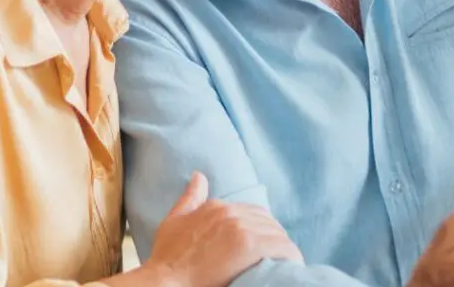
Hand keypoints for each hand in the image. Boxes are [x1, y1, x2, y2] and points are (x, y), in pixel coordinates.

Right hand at [140, 172, 301, 286]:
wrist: (163, 283)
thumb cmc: (167, 260)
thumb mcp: (174, 223)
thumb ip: (190, 199)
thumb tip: (199, 177)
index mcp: (218, 207)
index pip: (253, 213)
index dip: (260, 230)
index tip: (261, 247)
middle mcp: (231, 214)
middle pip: (267, 222)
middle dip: (272, 239)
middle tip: (274, 259)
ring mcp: (241, 229)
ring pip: (277, 235)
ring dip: (282, 250)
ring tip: (283, 267)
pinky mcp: (249, 247)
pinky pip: (283, 249)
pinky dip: (290, 258)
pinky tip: (290, 269)